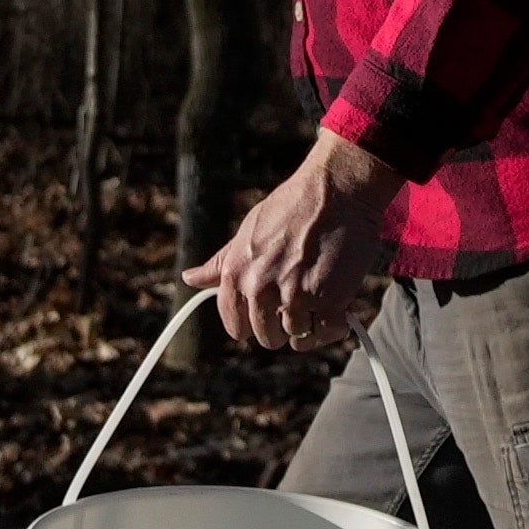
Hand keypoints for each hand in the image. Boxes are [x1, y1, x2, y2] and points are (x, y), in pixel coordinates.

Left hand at [198, 129, 400, 357]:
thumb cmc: (293, 207)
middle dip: (283, 325)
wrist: (336, 191)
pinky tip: (339, 306)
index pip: (235, 326)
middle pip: (267, 337)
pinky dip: (335, 325)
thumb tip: (189, 279)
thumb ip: (221, 263)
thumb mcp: (248, 232)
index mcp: (236, 273)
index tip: (269, 314)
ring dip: (311, 323)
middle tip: (301, 300)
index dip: (253, 323)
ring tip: (321, 295)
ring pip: (298, 337)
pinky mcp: (329, 299)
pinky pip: (327, 332)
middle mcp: (261, 288)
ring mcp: (295, 296)